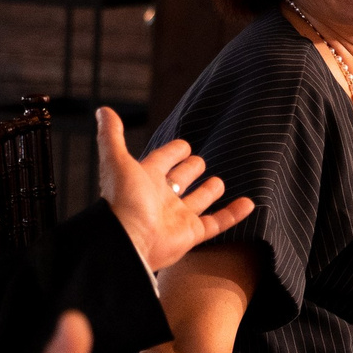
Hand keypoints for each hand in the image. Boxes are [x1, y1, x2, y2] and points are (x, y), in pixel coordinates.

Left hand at [96, 106, 254, 272]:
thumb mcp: (116, 161)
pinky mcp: (191, 234)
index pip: (162, 160)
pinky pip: (216, 222)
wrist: (129, 242)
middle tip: (199, 161)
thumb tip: (103, 110)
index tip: (184, 145)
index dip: (172, 152)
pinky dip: (233, 213)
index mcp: (145, 180)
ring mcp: (177, 217)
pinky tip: (248, 203)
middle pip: (180, 180)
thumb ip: (112, 136)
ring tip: (219, 182)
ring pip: (198, 201)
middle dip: (189, 170)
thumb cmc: (122, 202)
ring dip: (209, 192)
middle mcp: (161, 198)